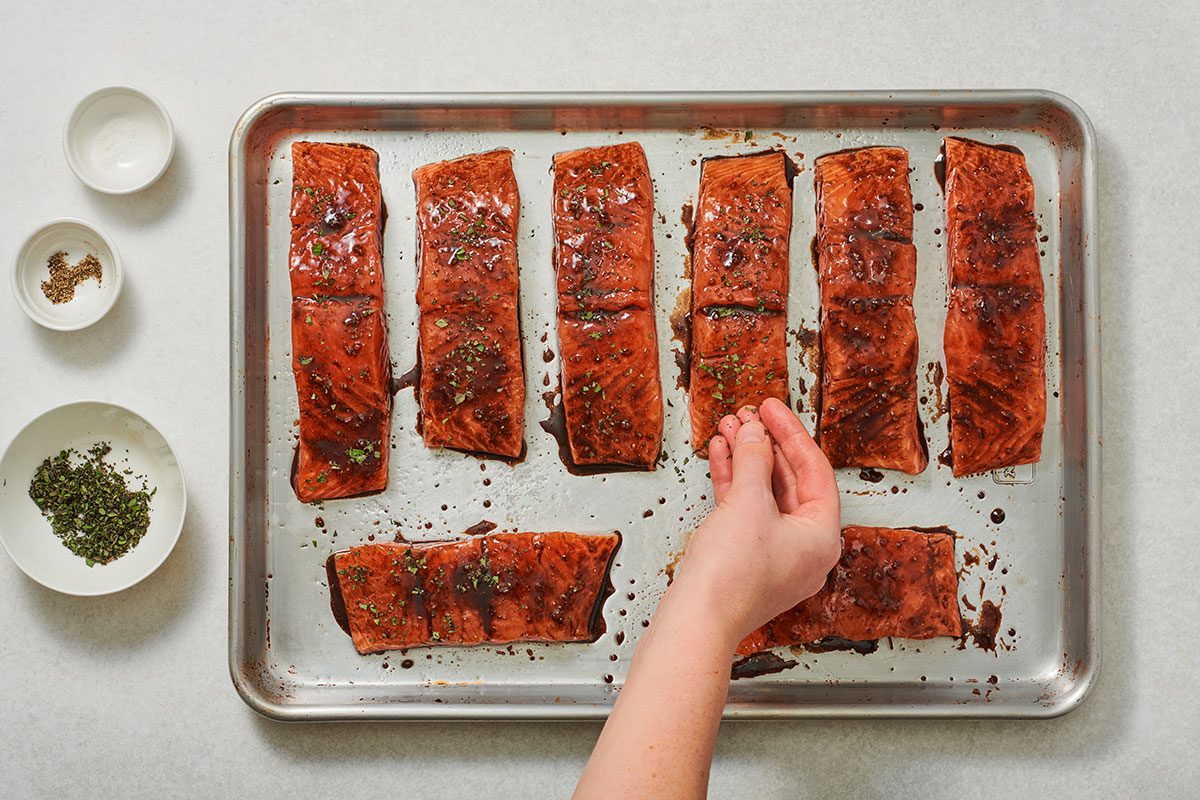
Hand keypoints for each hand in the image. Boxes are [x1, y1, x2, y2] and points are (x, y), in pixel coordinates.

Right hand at [671, 397, 840, 643]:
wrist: (697, 620)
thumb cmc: (732, 575)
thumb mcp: (748, 502)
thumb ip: (754, 458)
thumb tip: (755, 432)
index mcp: (822, 537)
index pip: (815, 471)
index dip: (791, 434)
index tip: (772, 408)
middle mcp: (805, 548)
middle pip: (790, 482)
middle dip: (765, 445)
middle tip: (748, 415)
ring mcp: (776, 556)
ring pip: (764, 495)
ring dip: (746, 459)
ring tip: (727, 429)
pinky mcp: (747, 561)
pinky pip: (746, 512)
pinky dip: (734, 483)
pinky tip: (721, 456)